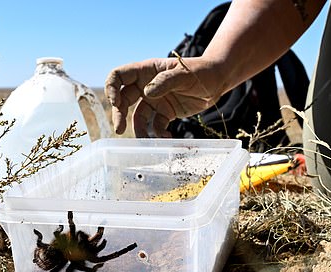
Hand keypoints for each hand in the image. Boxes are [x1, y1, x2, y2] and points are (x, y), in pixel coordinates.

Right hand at [105, 57, 223, 136]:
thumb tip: (147, 93)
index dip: (112, 88)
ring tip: (144, 141)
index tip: (115, 102)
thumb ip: (165, 82)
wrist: (218, 81)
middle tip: (119, 130)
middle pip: (123, 99)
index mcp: (147, 71)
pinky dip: (158, 133)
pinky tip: (167, 138)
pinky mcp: (165, 112)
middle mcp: (146, 85)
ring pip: (138, 116)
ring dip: (138, 130)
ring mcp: (155, 100)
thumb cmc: (201, 71)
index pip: (120, 76)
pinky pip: (155, 125)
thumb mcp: (184, 74)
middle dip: (119, 114)